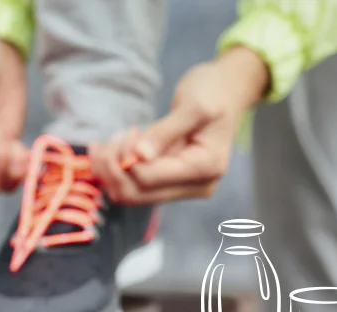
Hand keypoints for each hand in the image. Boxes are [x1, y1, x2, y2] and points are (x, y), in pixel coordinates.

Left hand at [92, 47, 269, 203]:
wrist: (226, 91)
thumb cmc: (213, 92)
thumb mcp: (194, 104)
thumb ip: (166, 131)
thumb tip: (139, 156)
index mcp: (205, 168)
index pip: (148, 179)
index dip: (125, 159)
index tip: (125, 132)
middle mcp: (195, 186)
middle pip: (135, 194)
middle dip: (112, 169)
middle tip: (110, 139)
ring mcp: (181, 187)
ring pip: (129, 194)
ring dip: (110, 171)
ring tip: (110, 141)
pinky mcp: (169, 181)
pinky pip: (134, 185)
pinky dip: (116, 170)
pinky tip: (111, 148)